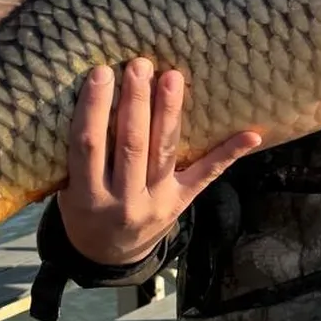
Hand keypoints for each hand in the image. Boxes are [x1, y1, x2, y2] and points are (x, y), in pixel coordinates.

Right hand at [57, 58, 261, 266]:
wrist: (110, 255)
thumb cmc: (85, 209)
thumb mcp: (69, 189)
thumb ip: (77, 153)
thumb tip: (85, 94)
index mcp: (88, 196)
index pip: (89, 145)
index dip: (94, 108)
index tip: (102, 72)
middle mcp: (124, 201)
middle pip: (132, 144)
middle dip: (136, 102)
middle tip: (140, 65)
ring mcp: (157, 202)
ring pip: (165, 152)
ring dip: (169, 112)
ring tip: (172, 78)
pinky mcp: (183, 201)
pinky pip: (207, 174)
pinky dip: (230, 153)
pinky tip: (251, 134)